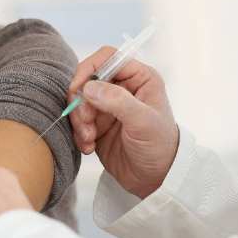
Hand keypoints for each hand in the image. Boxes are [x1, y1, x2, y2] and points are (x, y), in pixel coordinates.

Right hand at [68, 47, 178, 197]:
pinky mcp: (98, 124)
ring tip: (89, 139)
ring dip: (78, 120)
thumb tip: (89, 87)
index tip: (77, 89)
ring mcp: (108, 106)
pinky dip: (78, 133)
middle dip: (81, 102)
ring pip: (79, 101)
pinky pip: (77, 121)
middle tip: (85, 123)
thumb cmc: (160, 147)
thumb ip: (118, 101)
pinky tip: (89, 147)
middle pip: (88, 80)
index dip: (89, 69)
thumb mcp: (143, 122)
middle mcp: (122, 88)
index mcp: (139, 78)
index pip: (107, 58)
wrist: (156, 180)